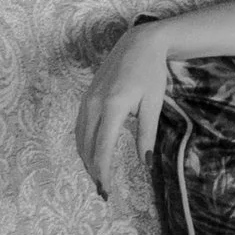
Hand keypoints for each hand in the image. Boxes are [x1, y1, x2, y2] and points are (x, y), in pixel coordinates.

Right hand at [76, 23, 172, 193]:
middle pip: (87, 146)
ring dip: (86, 159)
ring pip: (80, 138)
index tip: (106, 190)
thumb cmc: (150, 72)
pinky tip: (92, 154)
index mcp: (113, 105)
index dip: (103, 171)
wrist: (138, 42)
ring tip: (98, 177)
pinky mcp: (86, 97)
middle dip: (93, 170)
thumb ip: (147, 134)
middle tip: (103, 191)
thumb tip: (145, 163)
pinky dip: (84, 145)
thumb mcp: (153, 103)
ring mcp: (87, 99)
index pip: (103, 147)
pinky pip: (80, 127)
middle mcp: (94, 103)